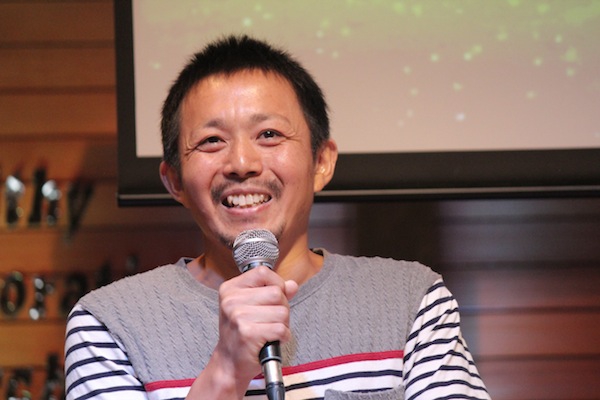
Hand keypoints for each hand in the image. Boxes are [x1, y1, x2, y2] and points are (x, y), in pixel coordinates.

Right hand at [188, 266, 297, 398]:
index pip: (263, 272)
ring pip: (282, 311)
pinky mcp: (248, 333)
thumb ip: (272, 292)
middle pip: (277, 293)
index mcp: (230, 289)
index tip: (273, 298)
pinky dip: (282, 337)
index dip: (276, 283)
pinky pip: (281, 329)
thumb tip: (292, 285)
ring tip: (270, 331)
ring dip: (283, 324)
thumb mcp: (251, 306)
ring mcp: (238, 317)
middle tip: (271, 320)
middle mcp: (231, 300)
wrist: (229, 363)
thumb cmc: (241, 333)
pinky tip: (272, 340)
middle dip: (282, 307)